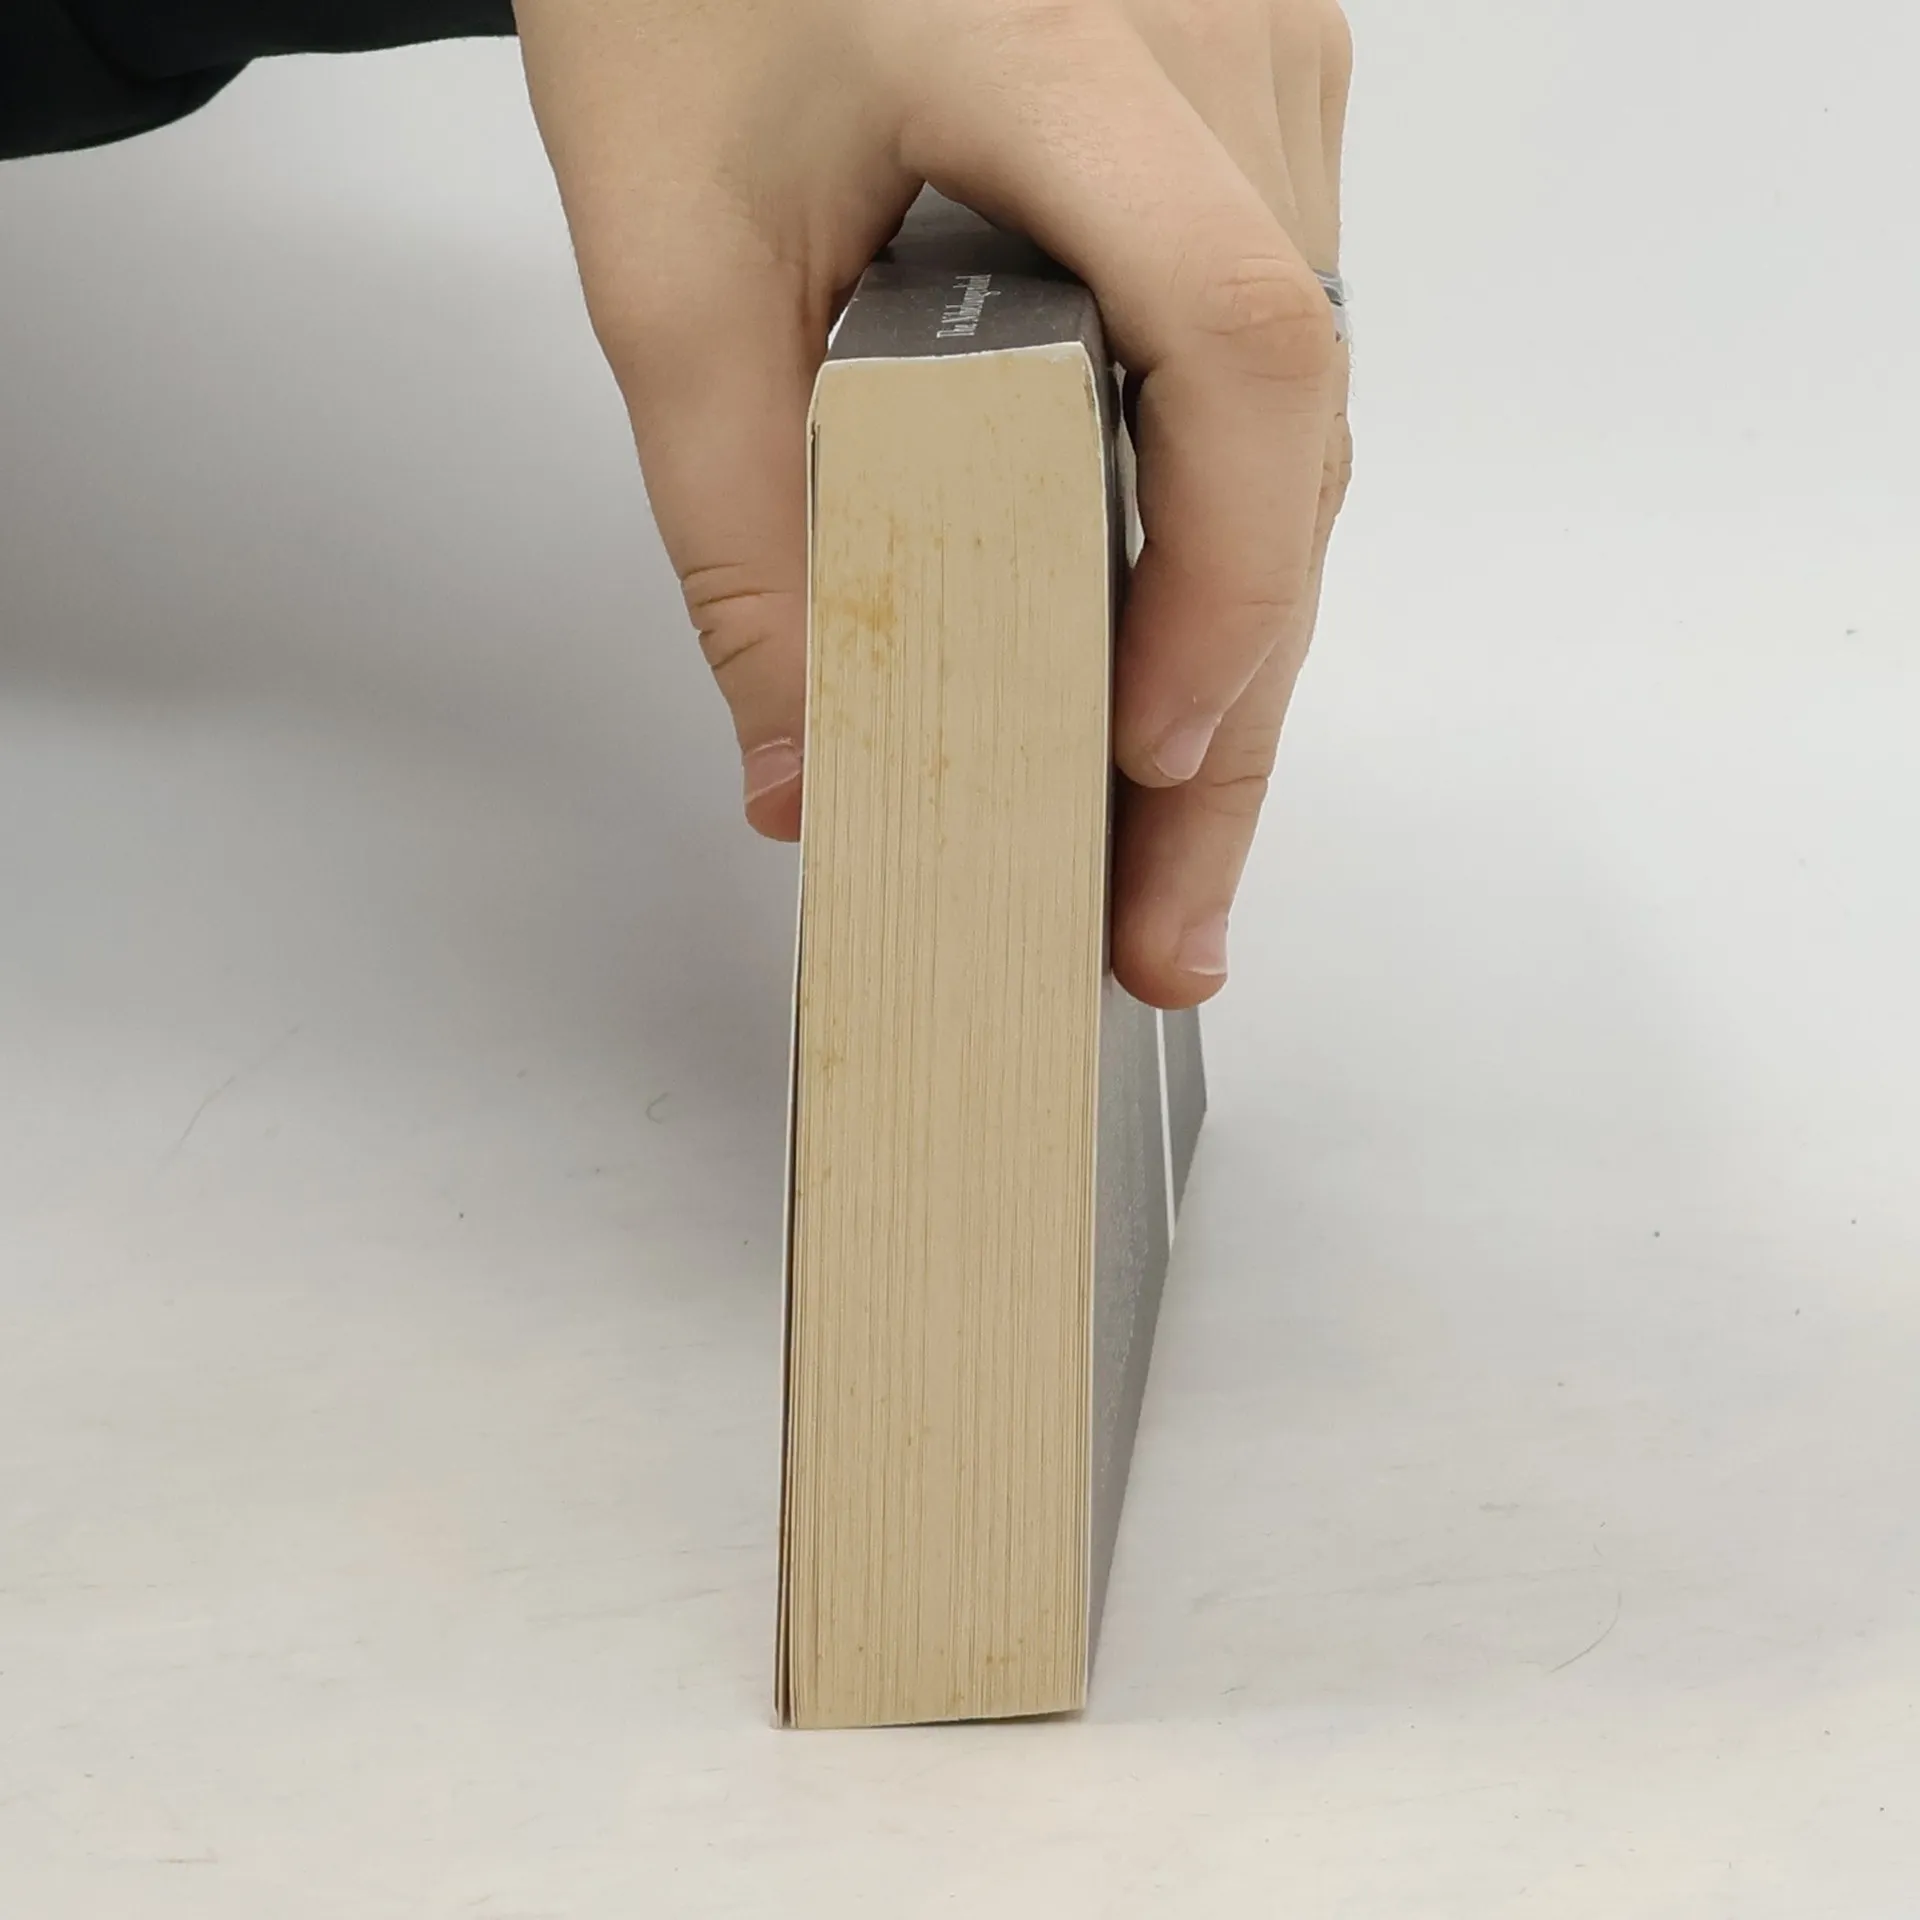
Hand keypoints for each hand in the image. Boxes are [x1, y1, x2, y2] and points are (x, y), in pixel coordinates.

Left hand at [515, 0, 1351, 1008]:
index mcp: (1069, 52)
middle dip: (1230, 709)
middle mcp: (1223, 54)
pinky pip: (1270, 359)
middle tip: (1166, 921)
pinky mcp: (1248, 118)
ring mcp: (1264, 75)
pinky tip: (1161, 654)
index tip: (1140, 762)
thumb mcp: (670, 260)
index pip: (1237, 344)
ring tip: (1159, 837)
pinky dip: (1222, 527)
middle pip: (1292, 438)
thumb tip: (810, 763)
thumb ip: (739, 527)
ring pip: (1298, 422)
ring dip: (1236, 637)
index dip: (1220, 581)